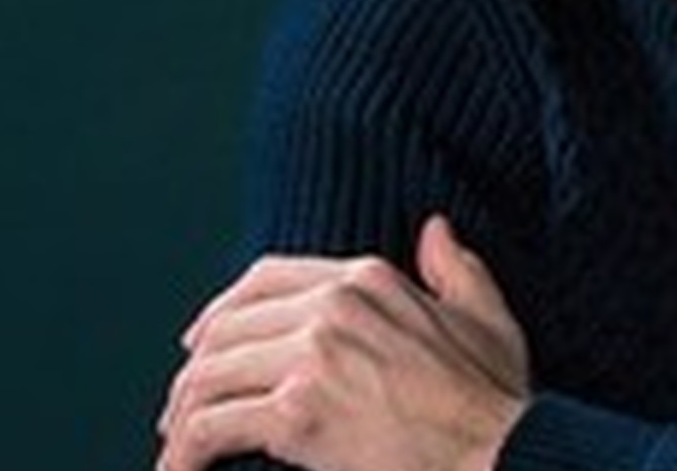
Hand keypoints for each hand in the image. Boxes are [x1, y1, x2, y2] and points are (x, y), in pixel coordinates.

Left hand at [157, 216, 529, 470]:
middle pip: (227, 328)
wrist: (500, 455)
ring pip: (210, 375)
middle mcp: (332, 307)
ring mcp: (312, 356)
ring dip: (183, 414)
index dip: (223, 311)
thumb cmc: (496, 402)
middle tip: (180, 409)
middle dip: (195, 371)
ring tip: (175, 448)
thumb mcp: (487, 320)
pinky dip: (184, 453)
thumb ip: (456, 270)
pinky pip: (212, 426)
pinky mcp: (296, 412)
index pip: (266, 279)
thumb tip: (436, 229)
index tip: (201, 342)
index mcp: (368, 279)